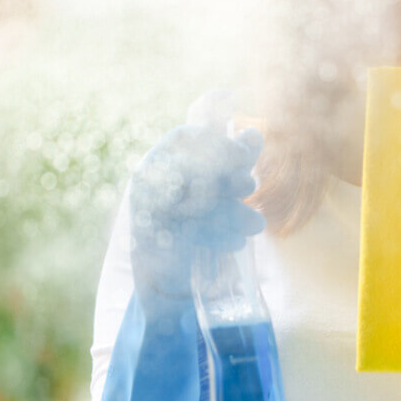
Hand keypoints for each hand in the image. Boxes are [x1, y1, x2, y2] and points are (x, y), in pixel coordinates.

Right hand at [127, 89, 265, 317]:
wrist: (164, 267)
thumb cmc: (193, 214)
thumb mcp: (217, 183)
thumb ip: (235, 159)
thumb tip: (255, 133)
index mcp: (160, 158)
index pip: (184, 137)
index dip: (218, 143)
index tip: (245, 157)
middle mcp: (147, 179)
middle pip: (188, 169)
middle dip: (225, 177)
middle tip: (251, 185)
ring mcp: (144, 209)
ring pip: (191, 202)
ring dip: (230, 212)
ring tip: (256, 223)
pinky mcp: (150, 240)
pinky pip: (187, 233)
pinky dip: (216, 237)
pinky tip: (238, 242)